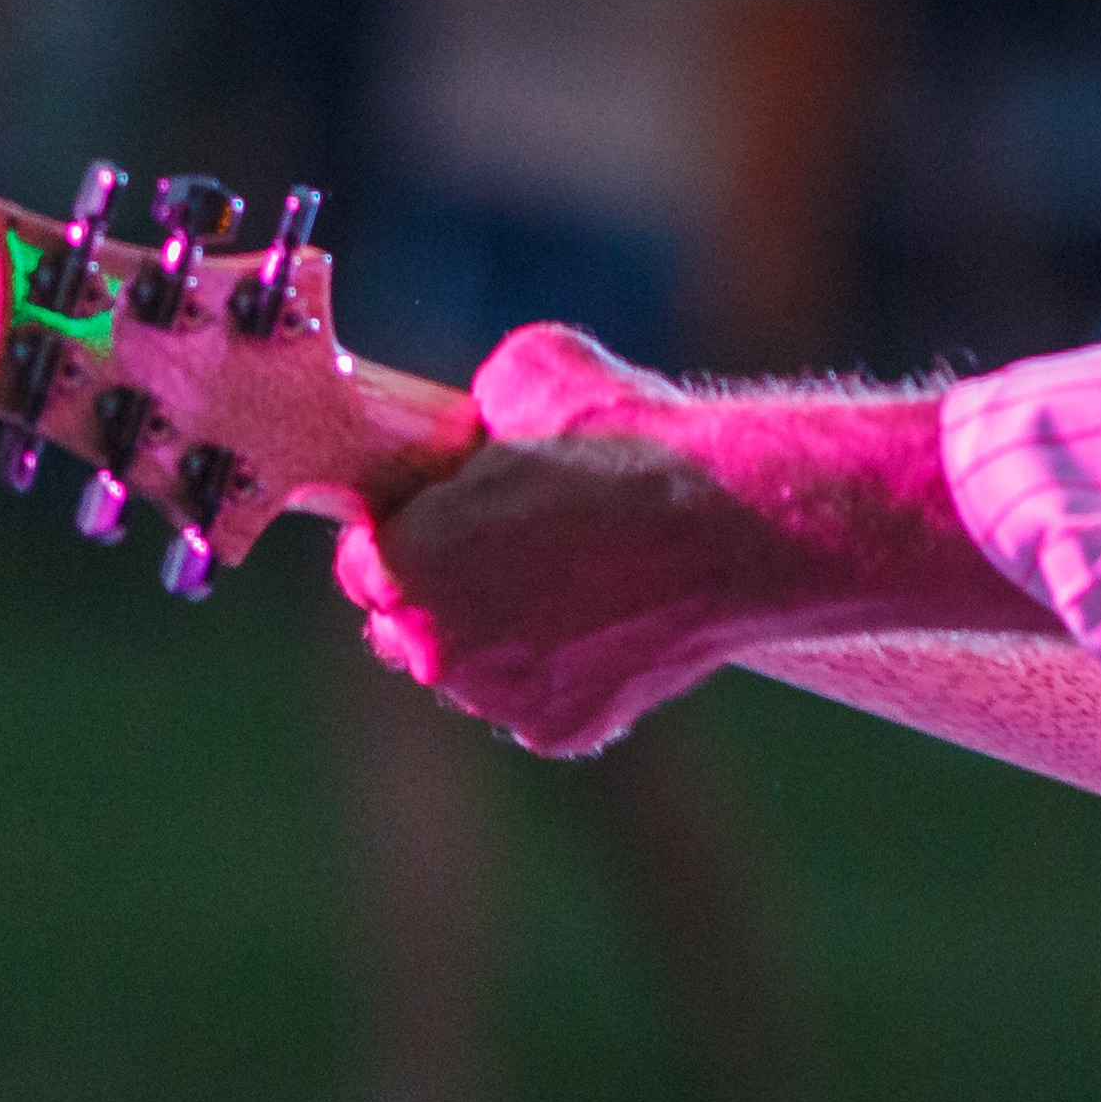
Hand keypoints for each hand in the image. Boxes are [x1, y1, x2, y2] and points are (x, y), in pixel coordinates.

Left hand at [334, 325, 761, 755]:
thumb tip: (479, 418)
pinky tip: (619, 611)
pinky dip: (570, 666)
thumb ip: (478, 406)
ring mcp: (498, 700)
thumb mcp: (535, 369)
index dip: (410, 530)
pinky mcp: (561, 732)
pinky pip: (543, 698)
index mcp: (404, 564)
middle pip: (408, 624)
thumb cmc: (635, 442)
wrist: (737, 525)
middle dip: (447, 588)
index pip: (363, 561)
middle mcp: (432, 648)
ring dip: (506, 630)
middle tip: (518, 542)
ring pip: (478, 665)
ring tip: (583, 571)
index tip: (454, 510)